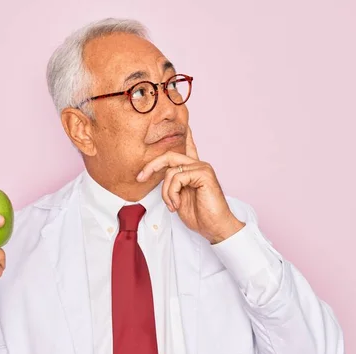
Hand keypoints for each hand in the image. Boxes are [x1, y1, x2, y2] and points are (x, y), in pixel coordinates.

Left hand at [137, 126, 244, 243]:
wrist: (215, 227)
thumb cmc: (200, 216)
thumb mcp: (179, 197)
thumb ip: (173, 183)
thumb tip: (162, 176)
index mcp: (194, 169)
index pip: (189, 146)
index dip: (186, 134)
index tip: (185, 123)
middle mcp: (199, 165)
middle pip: (169, 155)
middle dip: (151, 166)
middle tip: (140, 177)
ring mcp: (202, 168)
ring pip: (170, 171)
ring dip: (166, 192)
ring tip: (173, 205)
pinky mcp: (204, 174)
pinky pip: (177, 177)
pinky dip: (172, 193)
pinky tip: (178, 204)